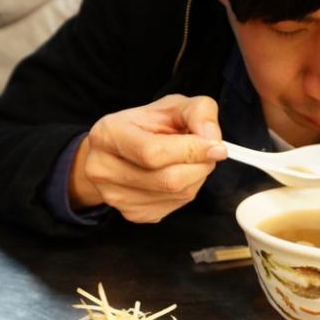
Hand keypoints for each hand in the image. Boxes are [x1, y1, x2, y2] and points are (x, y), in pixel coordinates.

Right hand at [68, 94, 227, 222]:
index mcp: (109, 134)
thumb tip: (212, 139)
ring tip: (188, 161)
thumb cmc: (145, 126)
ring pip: (177, 195)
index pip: (154, 152)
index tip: (216, 146)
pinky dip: (186, 190)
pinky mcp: (132, 214)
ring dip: (196, 178)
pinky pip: (174, 206)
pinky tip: (177, 175)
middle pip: (169, 180)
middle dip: (199, 165)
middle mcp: (103, 168)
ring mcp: (115, 196)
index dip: (192, 151)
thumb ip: (198, 112)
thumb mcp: (172, 105)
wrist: (116, 151)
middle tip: (206, 152)